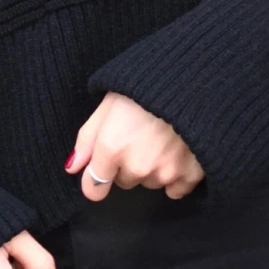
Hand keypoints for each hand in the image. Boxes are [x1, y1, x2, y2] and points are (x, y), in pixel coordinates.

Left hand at [65, 91, 204, 201]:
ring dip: (153, 168)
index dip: (96, 178)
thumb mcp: (109, 102)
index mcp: (112, 146)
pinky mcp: (191, 175)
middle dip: (128, 164)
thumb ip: (88, 138)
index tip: (105, 167)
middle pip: (125, 182)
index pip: (93, 188)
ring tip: (163, 138)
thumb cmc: (146, 87)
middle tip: (141, 136)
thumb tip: (72, 167)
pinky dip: (176, 176)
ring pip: (150, 182)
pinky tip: (179, 151)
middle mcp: (137, 166)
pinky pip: (175, 190)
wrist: (195, 79)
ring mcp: (165, 172)